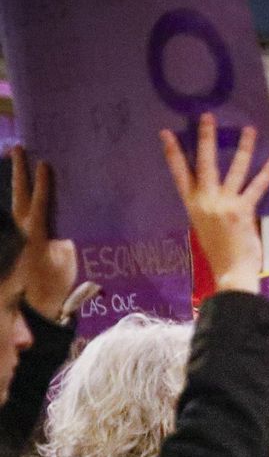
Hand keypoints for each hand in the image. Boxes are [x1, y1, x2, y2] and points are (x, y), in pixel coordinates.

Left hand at [9, 148, 77, 318]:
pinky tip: (26, 194)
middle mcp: (22, 232)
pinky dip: (24, 203)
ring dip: (18, 184)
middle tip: (17, 148)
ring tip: (16, 161)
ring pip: (16, 204)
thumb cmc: (53, 288)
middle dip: (19, 172)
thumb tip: (63, 230)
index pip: (39, 204)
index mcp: (35, 236)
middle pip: (19, 196)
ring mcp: (18, 237)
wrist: (34, 308)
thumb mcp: (64, 266)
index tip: (43, 163)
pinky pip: (21, 218)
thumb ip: (62, 245)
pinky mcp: (20, 243)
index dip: (43, 185)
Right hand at [160, 114, 268, 295]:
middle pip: (204, 163)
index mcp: (192, 205)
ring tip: (249, 130)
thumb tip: (215, 194)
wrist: (230, 272)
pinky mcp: (243, 210)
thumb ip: (207, 207)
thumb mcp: (204, 226)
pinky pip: (257, 186)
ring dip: (243, 148)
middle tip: (208, 116)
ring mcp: (224, 203)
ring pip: (234, 168)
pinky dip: (268, 172)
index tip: (165, 132)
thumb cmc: (219, 252)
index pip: (179, 174)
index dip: (172, 152)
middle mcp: (205, 200)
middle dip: (206, 138)